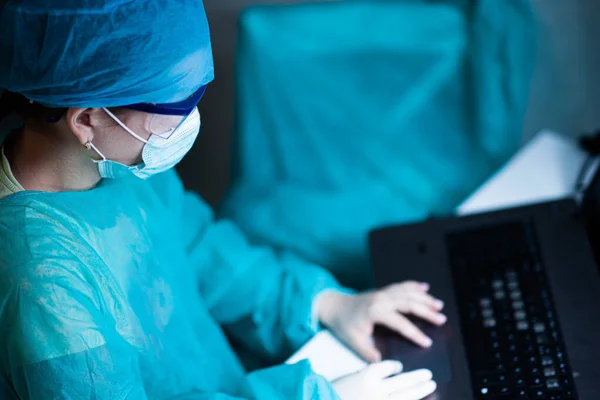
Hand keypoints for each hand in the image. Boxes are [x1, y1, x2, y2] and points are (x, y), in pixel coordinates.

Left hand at [318, 281, 445, 361]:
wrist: (334, 306)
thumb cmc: (344, 323)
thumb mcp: (353, 341)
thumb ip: (367, 352)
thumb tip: (381, 361)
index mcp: (375, 311)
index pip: (400, 323)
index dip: (414, 334)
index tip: (427, 342)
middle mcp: (382, 299)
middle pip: (409, 303)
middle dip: (426, 311)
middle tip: (441, 319)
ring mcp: (383, 293)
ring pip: (408, 292)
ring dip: (424, 298)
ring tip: (439, 305)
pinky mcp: (383, 290)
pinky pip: (401, 285)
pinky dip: (414, 285)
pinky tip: (425, 287)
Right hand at [333, 360, 435, 399]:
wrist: (325, 399)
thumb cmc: (334, 391)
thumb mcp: (350, 379)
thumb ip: (367, 377)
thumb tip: (387, 376)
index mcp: (367, 377)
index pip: (388, 367)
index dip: (395, 366)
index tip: (399, 366)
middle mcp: (377, 390)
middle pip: (403, 382)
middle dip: (417, 378)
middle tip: (428, 375)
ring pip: (406, 396)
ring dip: (420, 390)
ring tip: (430, 385)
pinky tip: (417, 399)